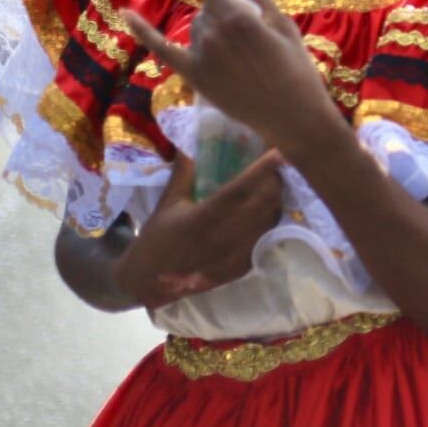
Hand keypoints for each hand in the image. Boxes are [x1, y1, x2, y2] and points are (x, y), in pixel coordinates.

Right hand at [111, 151, 283, 309]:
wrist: (148, 282)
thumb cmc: (156, 239)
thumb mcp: (167, 203)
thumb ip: (183, 173)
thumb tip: (190, 144)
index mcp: (201, 219)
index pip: (239, 190)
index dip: (261, 171)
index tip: (278, 152)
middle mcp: (221, 238)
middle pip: (262, 205)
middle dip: (275, 182)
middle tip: (277, 167)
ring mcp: (234, 256)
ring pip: (269, 222)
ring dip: (276, 201)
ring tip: (275, 185)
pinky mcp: (240, 269)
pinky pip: (265, 240)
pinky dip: (270, 221)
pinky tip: (268, 210)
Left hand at [121, 0, 343, 158]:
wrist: (293, 115)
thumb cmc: (298, 69)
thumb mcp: (284, 27)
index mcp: (239, 17)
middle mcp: (214, 33)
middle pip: (207, 11)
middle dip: (224, 14)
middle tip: (253, 37)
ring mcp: (201, 55)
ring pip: (196, 29)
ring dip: (211, 30)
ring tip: (241, 54)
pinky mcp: (194, 76)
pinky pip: (162, 49)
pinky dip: (142, 31)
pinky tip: (127, 14)